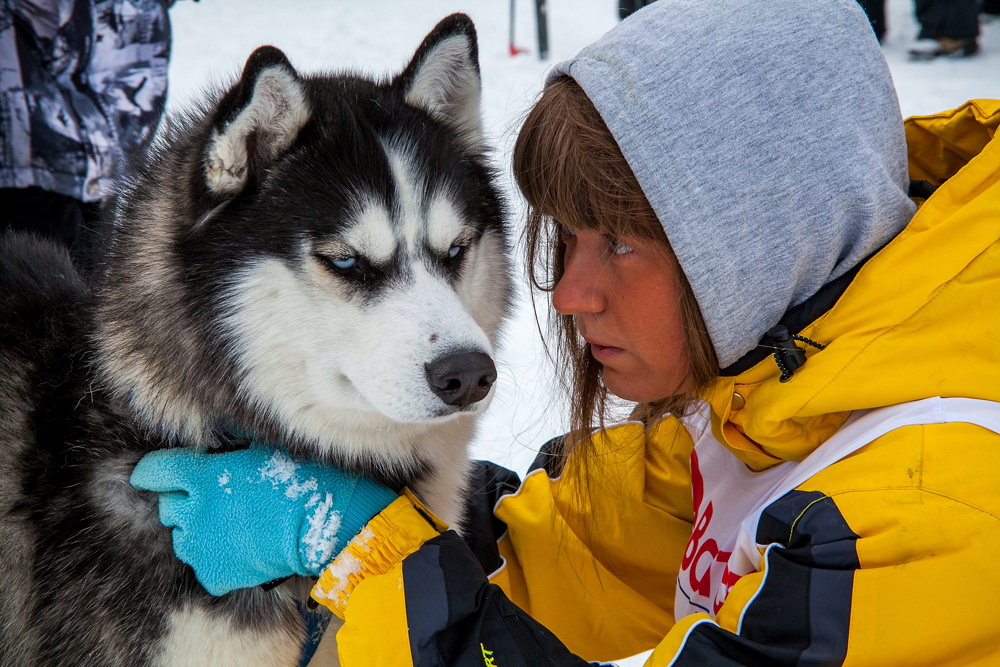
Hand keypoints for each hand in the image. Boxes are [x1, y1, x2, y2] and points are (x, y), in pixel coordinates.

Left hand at [130, 445, 396, 595]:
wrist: (324, 523)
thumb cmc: (300, 476)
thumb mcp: (261, 448)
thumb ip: (228, 443)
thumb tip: (213, 436)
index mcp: (201, 475)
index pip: (152, 472)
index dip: (156, 471)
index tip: (159, 474)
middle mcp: (193, 511)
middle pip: (167, 506)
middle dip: (185, 500)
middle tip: (215, 499)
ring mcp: (202, 546)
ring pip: (182, 538)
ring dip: (197, 531)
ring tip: (229, 526)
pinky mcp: (215, 574)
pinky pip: (203, 565)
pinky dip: (217, 559)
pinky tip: (241, 549)